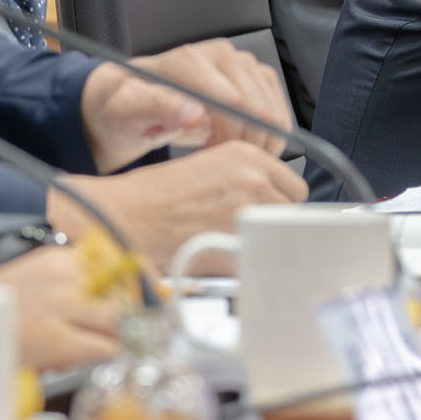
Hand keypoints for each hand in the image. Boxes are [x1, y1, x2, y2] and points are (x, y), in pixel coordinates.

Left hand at [0, 245, 120, 370]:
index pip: (109, 346)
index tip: (111, 351)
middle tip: (114, 333)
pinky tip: (90, 288)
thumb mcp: (32, 366)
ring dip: (112, 300)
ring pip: (111, 287)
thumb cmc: (4, 339)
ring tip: (104, 309)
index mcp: (53, 339)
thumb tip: (106, 351)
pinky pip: (95, 265)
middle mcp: (61, 303)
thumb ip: (71, 361)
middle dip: (120, 327)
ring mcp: (61, 274)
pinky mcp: (58, 255)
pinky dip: (98, 278)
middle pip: (116, 315)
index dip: (113, 352)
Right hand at [46, 140, 305, 269]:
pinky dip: (244, 265)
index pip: (293, 186)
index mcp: (248, 154)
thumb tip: (272, 206)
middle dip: (273, 225)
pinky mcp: (236, 239)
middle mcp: (254, 176)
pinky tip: (219, 259)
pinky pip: (257, 259)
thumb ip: (246, 182)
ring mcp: (248, 207)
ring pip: (277, 236)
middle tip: (244, 233)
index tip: (264, 215)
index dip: (278, 204)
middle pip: (292, 212)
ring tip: (227, 245)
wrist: (127, 214)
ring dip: (260, 244)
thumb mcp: (210, 169)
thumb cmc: (157, 196)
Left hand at [79, 40, 290, 172]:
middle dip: (245, 144)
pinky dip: (267, 135)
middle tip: (219, 160)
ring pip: (274, 112)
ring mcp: (242, 63)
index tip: (211, 157)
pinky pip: (280, 110)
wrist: (134, 101)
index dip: (229, 139)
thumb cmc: (128, 108)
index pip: (234, 103)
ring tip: (225, 151)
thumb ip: (157, 106)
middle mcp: (221, 55)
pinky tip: (240, 144)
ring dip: (257, 142)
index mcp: (190, 60)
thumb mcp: (126, 111)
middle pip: (259, 109)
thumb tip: (194, 112)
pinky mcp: (256, 76)